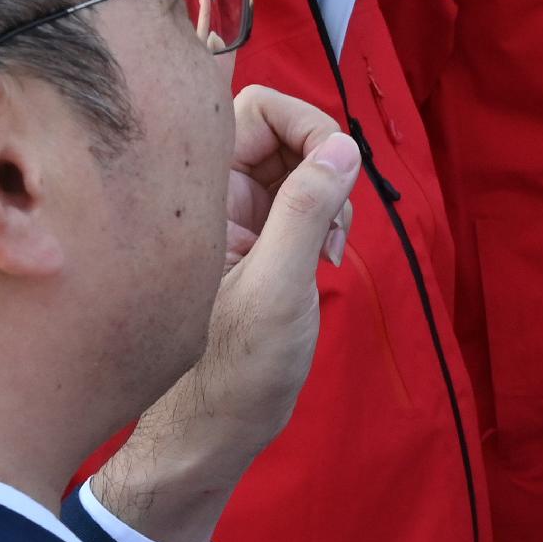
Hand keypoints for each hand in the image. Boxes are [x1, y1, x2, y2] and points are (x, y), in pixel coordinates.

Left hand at [87, 88, 358, 541]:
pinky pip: (297, 202)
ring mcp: (233, 219)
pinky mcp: (253, 244)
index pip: (256, 107)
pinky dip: (324, 222)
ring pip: (294, 167)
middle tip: (337, 223)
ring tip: (332, 249)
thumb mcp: (280, 287)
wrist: (213, 434)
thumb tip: (343, 146)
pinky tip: (326, 261)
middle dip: (323, 165)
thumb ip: (308, 210)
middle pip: (279, 131)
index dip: (306, 125)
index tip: (338, 172)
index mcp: (199, 194)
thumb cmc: (232, 372)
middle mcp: (212, 196)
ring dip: (329, 196)